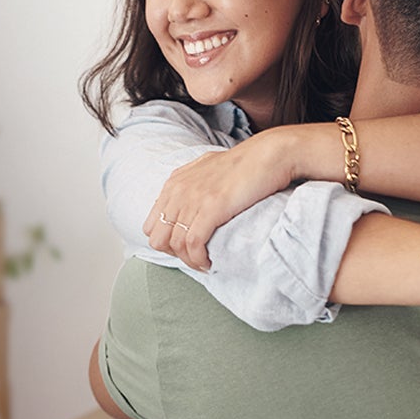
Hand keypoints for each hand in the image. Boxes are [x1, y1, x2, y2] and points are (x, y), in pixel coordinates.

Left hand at [143, 132, 294, 269]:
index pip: (151, 226)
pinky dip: (199, 259)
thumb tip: (184, 205)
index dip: (167, 242)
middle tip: (194, 258)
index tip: (185, 248)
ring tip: (205, 264)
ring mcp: (193, 200)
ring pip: (176, 246)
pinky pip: (193, 244)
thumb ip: (190, 185)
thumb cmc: (244, 163)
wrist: (268, 154)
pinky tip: (210, 262)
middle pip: (158, 239)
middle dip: (174, 254)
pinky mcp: (211, 209)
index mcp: (174, 183)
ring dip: (190, 261)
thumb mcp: (207, 169)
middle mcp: (178, 191)